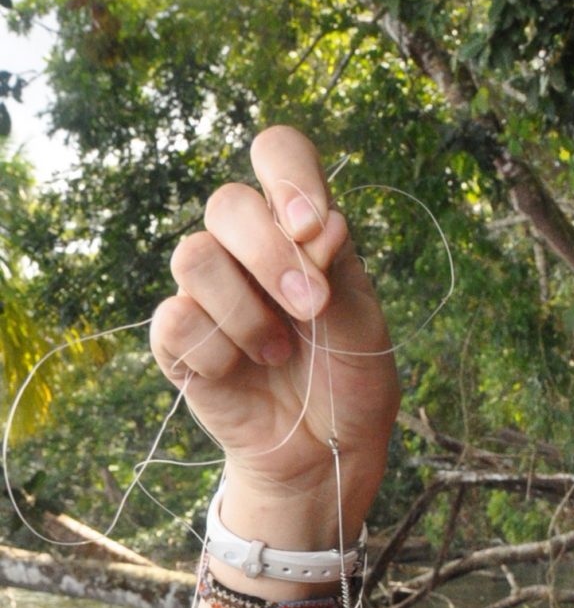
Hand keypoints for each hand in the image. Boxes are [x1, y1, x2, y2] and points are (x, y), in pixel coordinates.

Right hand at [148, 125, 399, 535]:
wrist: (328, 453)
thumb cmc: (351, 381)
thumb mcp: (364, 328)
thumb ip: (338, 272)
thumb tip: (323, 222)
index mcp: (299, 228)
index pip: (278, 154)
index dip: (288, 176)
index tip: (312, 225)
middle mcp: (247, 248)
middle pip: (226, 204)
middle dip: (270, 254)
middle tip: (311, 309)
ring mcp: (209, 291)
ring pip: (193, 257)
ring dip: (246, 313)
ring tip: (278, 352)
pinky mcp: (179, 338)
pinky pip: (174, 319)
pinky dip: (216, 351)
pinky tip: (242, 371)